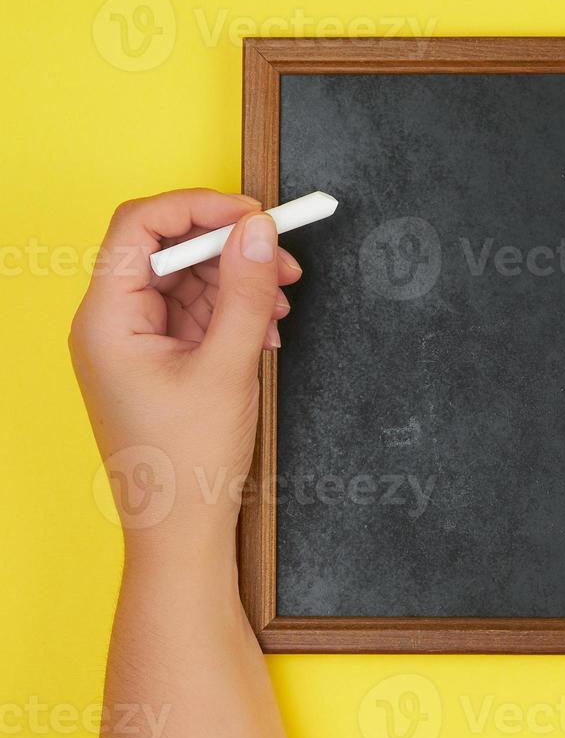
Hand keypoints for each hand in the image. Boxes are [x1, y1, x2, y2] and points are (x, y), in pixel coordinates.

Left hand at [70, 188, 300, 557]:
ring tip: (280, 305)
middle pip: (167, 250)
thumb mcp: (229, 366)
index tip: (253, 213)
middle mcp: (111, 323)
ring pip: (188, 280)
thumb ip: (246, 292)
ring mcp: (134, 342)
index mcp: (107, 320)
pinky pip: (196, 313)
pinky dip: (234, 312)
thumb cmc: (187, 461)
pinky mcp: (158, 360)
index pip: (140, 227)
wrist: (181, 530)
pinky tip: (267, 331)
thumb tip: (259, 230)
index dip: (198, 207)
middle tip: (283, 259)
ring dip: (239, 282)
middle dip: (229, 248)